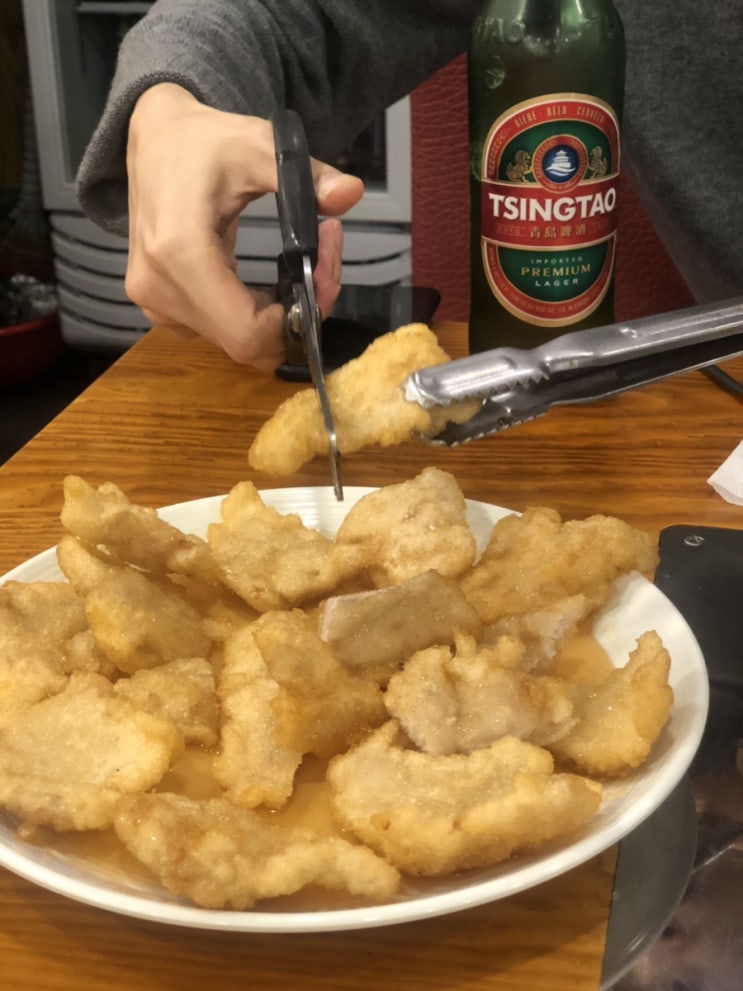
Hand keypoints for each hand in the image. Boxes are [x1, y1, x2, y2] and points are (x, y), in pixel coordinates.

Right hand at [125, 83, 363, 370]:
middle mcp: (162, 289)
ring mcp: (157, 303)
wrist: (151, 142)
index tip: (323, 276)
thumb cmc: (202, 142)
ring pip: (237, 342)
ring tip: (300, 267)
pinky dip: (253, 316)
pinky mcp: (160, 308)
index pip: (249, 332)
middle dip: (297, 315)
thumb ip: (307, 175)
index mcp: (180, 252)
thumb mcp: (260, 145)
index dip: (297, 320)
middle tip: (322, 267)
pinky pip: (220, 332)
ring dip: (278, 316)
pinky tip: (268, 283)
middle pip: (248, 343)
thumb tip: (352, 192)